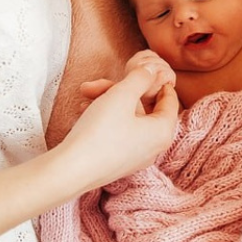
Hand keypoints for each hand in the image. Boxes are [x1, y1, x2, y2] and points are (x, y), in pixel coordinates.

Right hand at [58, 55, 179, 191]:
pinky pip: (116, 132)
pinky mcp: (116, 162)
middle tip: (98, 83)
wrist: (71, 170)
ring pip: (125, 118)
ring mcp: (134, 157)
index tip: (149, 71)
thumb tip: (152, 71)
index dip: (159, 83)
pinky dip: (102, 118)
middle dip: (118, 90)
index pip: (170, 102)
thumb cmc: (101, 132)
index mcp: (162, 132)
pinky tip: (83, 110)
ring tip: (85, 93)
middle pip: (141, 109)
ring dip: (105, 101)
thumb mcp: (122, 95)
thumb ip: (140, 78)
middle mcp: (153, 147)